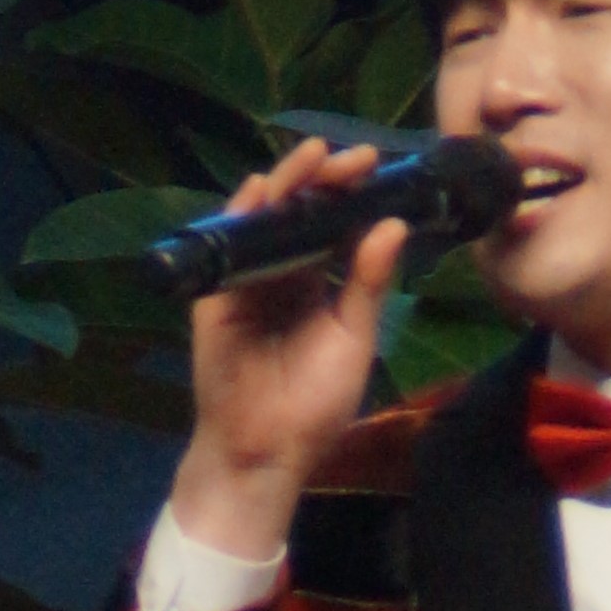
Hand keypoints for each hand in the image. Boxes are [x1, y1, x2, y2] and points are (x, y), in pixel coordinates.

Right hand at [169, 136, 408, 557]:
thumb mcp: (353, 340)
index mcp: (320, 282)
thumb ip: (368, 284)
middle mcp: (285, 272)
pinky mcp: (217, 293)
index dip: (354, 195)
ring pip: (268, 218)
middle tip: (354, 160)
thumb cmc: (314, 406)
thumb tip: (393, 225)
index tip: (378, 168)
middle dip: (327, 179)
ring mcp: (249, 278)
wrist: (265, 451)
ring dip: (290, 184)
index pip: (336, 225)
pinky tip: (262, 189)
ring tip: (316, 159)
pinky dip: (243, 214)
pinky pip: (228, 244)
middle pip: (303, 211)